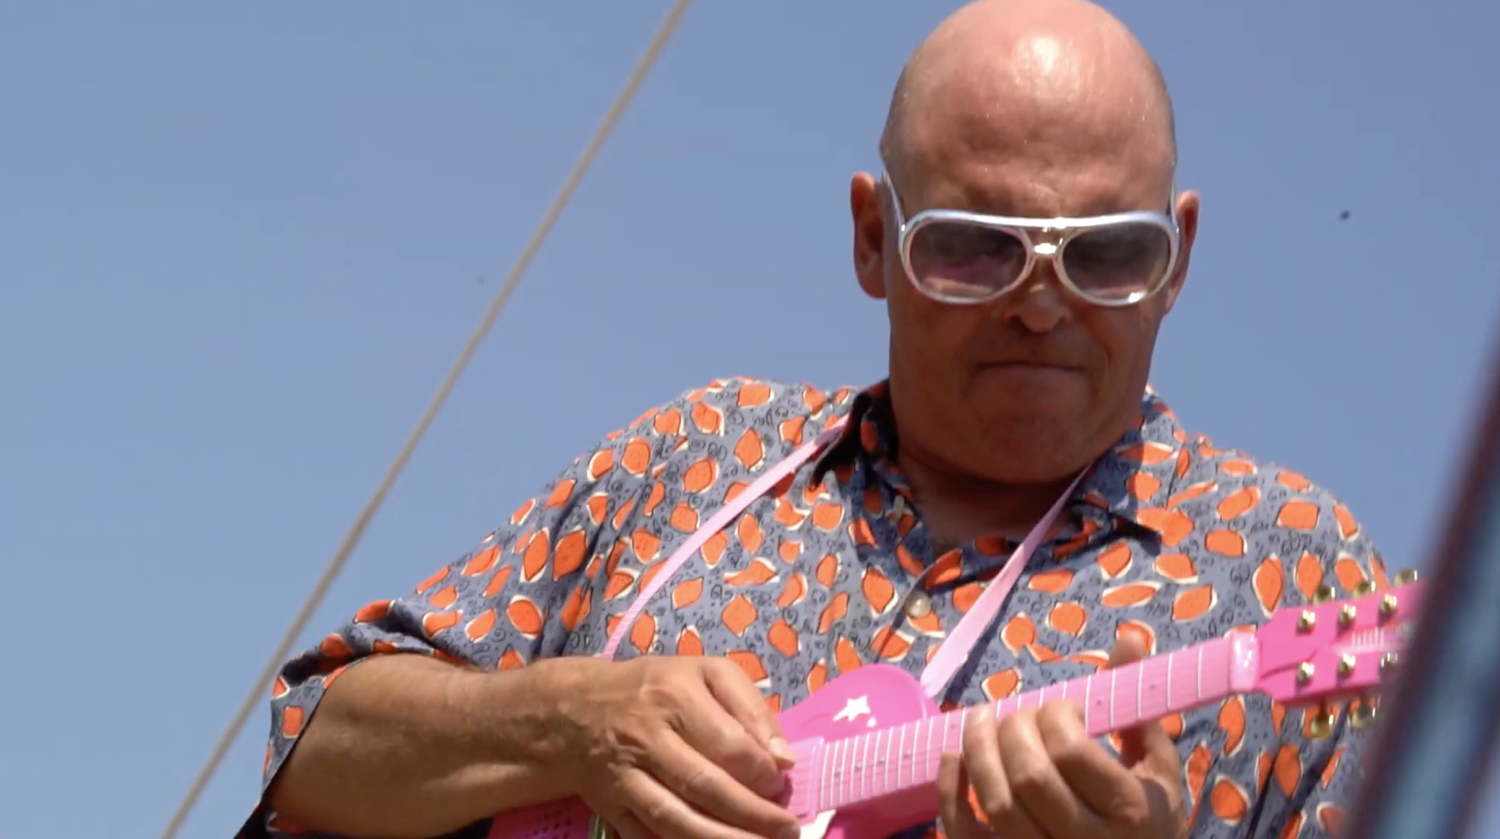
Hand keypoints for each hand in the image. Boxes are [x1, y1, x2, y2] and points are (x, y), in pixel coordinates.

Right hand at [544, 656, 802, 838]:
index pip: (731, 745)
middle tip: (786, 829)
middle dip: (753, 815)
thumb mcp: (707, 674)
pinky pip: (647, 836)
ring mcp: (625, 775)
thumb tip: (783, 759)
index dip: (763, 773)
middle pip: (706, 786)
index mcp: (676, 696)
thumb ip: (750, 708)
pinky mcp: (610, 806)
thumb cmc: (656, 688)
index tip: (781, 785)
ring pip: (676, 818)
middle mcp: (647, 736)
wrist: (577, 709)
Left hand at [936, 635, 1187, 838]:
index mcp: (1129, 811)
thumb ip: (1138, 705)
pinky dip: (950, 791)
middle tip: (1019, 715)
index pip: (1072, 752)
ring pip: (995, 803)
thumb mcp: (1159, 769)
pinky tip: (953, 757)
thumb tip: (1129, 635)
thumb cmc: (1149, 824)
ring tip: (979, 719)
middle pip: (1029, 776)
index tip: (1064, 709)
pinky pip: (966, 834)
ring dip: (977, 750)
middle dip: (1014, 730)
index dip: (1057, 717)